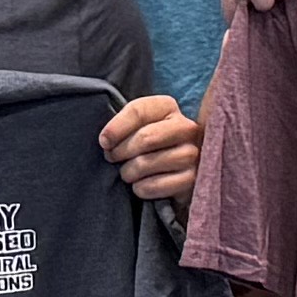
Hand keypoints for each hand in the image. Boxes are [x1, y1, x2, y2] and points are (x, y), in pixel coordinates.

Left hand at [101, 88, 201, 205]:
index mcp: (168, 107)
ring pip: (147, 163)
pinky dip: (141, 188)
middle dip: (121, 152)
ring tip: (127, 173)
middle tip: (113, 159)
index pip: (138, 111)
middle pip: (144, 138)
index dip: (116, 128)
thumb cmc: (148, 146)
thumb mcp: (137, 126)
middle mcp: (186, 127)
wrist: (175, 173)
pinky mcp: (192, 179)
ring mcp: (192, 154)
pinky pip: (154, 185)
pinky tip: (141, 185)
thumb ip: (122, 125)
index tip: (104, 142)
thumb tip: (106, 141)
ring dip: (129, 172)